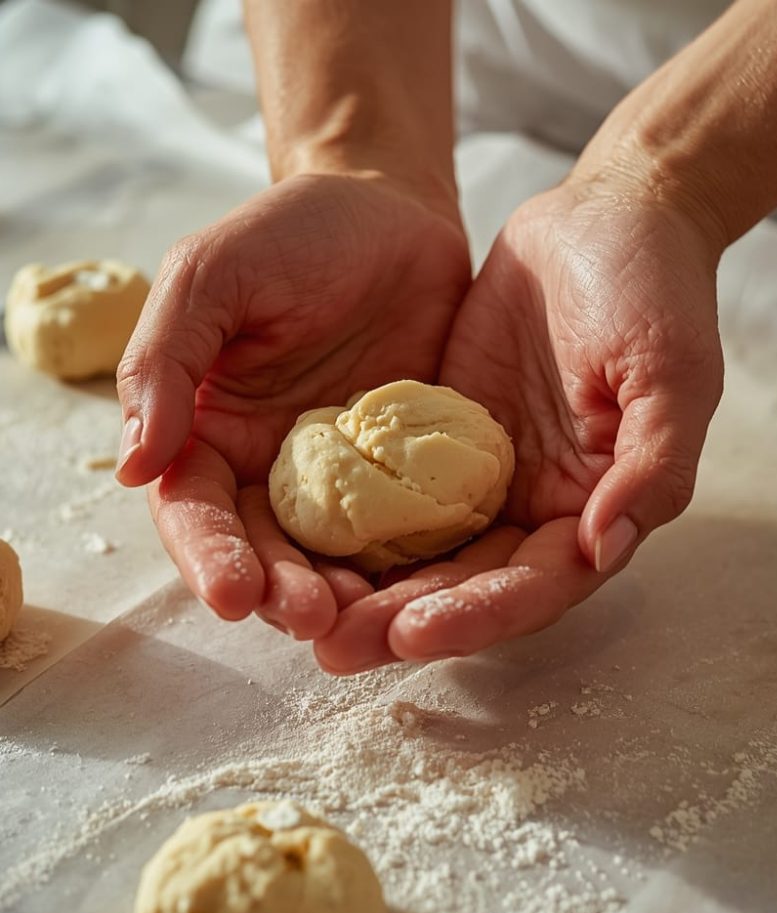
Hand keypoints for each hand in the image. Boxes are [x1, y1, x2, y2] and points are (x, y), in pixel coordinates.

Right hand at [116, 173, 469, 635]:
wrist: (392, 211)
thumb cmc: (292, 234)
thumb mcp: (211, 277)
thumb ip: (163, 362)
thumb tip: (132, 466)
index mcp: (212, 432)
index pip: (195, 510)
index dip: (207, 555)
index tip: (231, 592)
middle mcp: (273, 469)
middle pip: (265, 552)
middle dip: (280, 593)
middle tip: (312, 619)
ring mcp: (346, 479)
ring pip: (334, 557)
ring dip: (344, 596)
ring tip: (366, 619)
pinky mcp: (407, 474)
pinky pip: (405, 529)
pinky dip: (409, 564)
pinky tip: (425, 588)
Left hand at [315, 177, 723, 670]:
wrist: (600, 217)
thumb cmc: (652, 289)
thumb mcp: (671, 373)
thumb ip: (651, 467)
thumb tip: (602, 549)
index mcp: (594, 509)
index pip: (535, 586)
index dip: (479, 616)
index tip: (412, 632)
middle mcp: (534, 508)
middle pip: (467, 587)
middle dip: (403, 621)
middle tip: (334, 647)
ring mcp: (482, 477)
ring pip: (421, 551)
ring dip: (366, 587)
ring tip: (301, 610)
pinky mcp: (440, 441)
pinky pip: (391, 490)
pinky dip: (353, 519)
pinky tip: (300, 538)